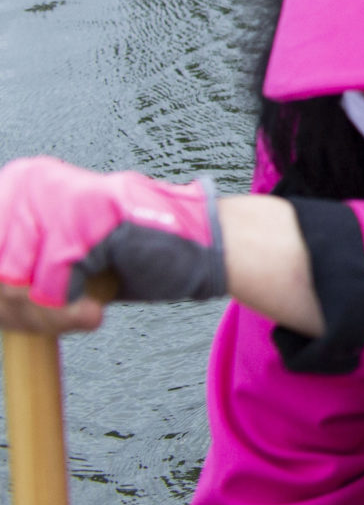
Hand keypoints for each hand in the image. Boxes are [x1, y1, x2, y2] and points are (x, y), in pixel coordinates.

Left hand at [0, 158, 224, 315]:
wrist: (203, 246)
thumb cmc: (134, 255)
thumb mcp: (56, 258)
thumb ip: (18, 266)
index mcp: (18, 185)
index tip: (15, 315)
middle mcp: (30, 182)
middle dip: (14, 311)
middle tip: (51, 323)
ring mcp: (58, 196)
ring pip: (11, 280)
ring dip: (41, 316)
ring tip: (77, 319)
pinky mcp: (86, 217)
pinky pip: (49, 285)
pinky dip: (66, 312)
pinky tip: (92, 313)